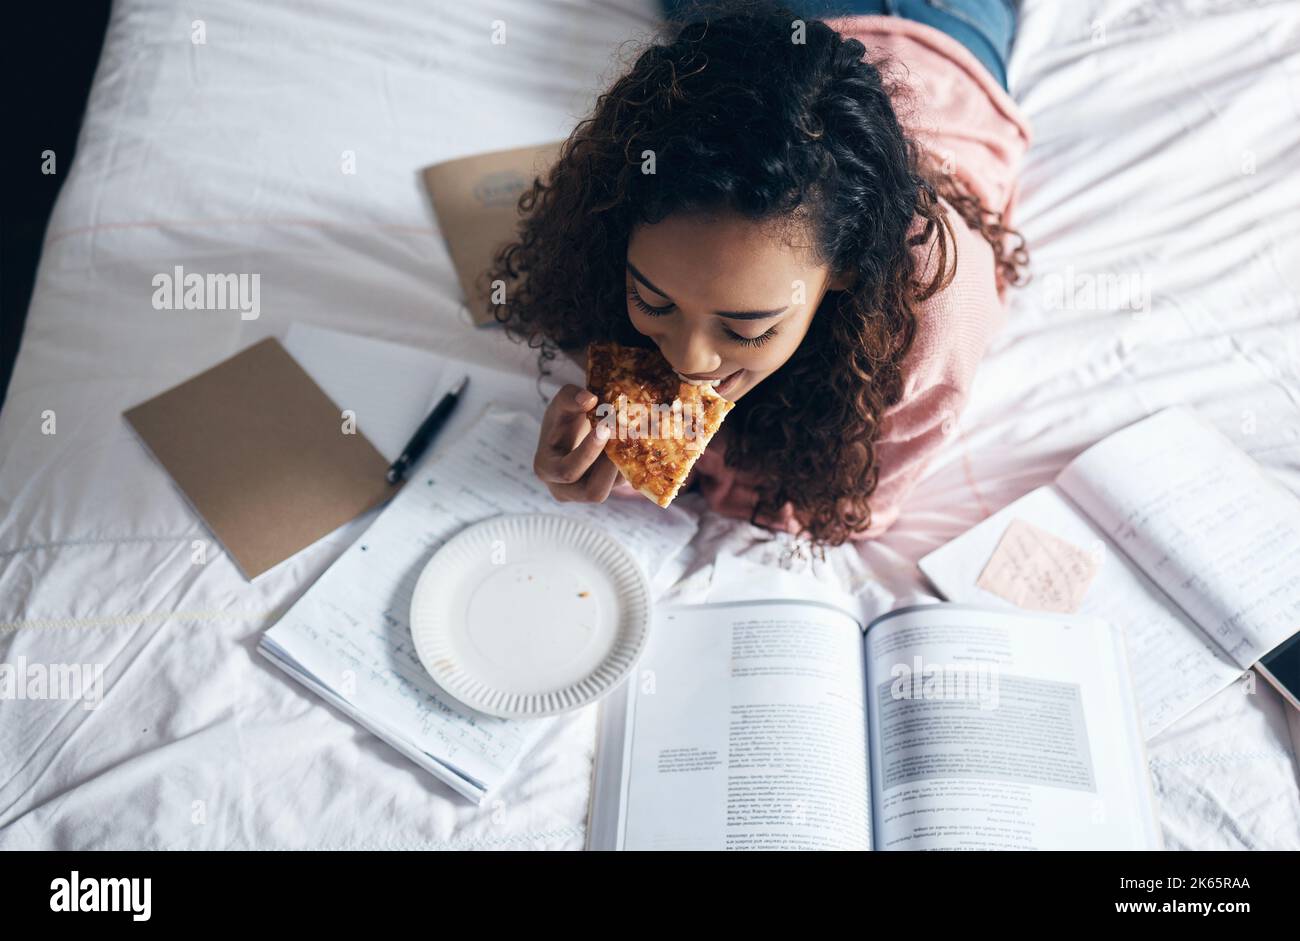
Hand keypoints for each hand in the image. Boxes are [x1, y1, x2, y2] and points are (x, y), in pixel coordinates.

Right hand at [533, 384, 620, 502]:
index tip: (605, 427)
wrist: (571, 432)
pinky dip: (629, 463)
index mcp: (547, 469)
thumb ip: (570, 397)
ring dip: (622, 463)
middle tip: (624, 436)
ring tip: (628, 435)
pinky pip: (621, 483)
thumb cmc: (562, 419)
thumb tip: (590, 399)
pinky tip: (632, 441)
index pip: (568, 471)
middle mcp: (564, 489)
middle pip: (593, 493)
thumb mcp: (561, 404)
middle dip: (611, 466)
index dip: (588, 452)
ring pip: (612, 488)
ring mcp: (585, 493)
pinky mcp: (606, 489)